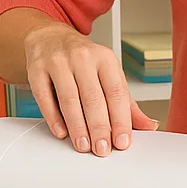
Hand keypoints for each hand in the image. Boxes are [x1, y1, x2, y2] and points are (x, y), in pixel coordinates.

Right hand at [23, 21, 158, 155]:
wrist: (49, 38)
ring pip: (69, 99)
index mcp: (105, 58)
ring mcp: (58, 62)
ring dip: (77, 126)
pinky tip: (62, 133)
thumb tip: (149, 126)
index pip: (116, 92)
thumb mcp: (108, 74)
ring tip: (84, 145)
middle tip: (102, 149)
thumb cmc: (83, 61)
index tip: (122, 141)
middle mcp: (83, 57)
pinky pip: (45, 97)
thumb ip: (127, 103)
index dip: (120, 119)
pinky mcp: (37, 69)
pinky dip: (53, 118)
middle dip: (99, 127)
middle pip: (93, 97)